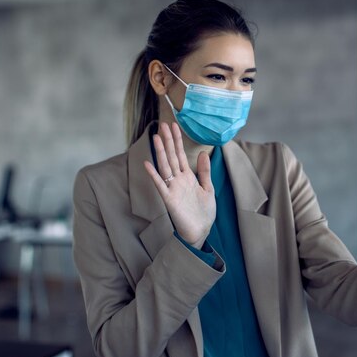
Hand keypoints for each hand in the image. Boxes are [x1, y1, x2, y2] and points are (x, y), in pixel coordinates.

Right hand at [143, 122, 215, 248]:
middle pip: (172, 156)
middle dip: (168, 141)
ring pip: (165, 166)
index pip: (181, 154)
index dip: (178, 140)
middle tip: (163, 125)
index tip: (174, 126)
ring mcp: (173, 188)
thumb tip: (204, 153)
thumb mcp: (208, 188)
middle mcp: (178, 180)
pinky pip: (160, 185)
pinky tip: (148, 163)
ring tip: (156, 137)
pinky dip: (154, 175)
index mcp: (188, 177)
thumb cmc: (204, 212)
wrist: (200, 231)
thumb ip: (204, 171)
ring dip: (161, 152)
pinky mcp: (169, 199)